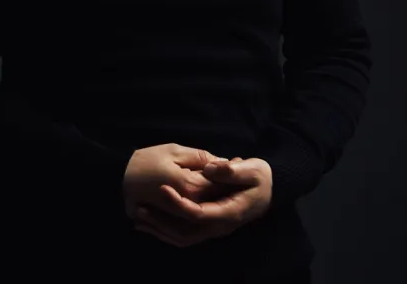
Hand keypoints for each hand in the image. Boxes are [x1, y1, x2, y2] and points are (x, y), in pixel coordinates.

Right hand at [121, 144, 245, 237]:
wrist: (117, 177)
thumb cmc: (145, 160)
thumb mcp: (174, 151)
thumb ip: (201, 157)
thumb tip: (224, 162)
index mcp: (191, 186)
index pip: (221, 181)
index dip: (232, 170)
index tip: (239, 160)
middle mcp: (189, 205)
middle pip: (218, 198)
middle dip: (228, 185)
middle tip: (236, 168)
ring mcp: (181, 216)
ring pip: (209, 209)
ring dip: (218, 198)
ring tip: (224, 183)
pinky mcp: (174, 220)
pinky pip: (196, 217)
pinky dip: (206, 206)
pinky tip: (208, 196)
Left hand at [134, 157, 273, 246]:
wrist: (268, 190)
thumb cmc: (260, 178)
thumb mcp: (252, 169)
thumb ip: (231, 170)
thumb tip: (210, 168)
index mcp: (229, 212)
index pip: (199, 213)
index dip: (179, 203)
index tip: (162, 188)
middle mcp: (219, 226)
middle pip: (186, 232)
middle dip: (161, 222)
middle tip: (139, 209)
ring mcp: (213, 229)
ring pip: (182, 237)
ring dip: (159, 229)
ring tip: (137, 217)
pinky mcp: (207, 226)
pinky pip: (183, 234)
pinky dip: (165, 231)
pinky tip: (148, 223)